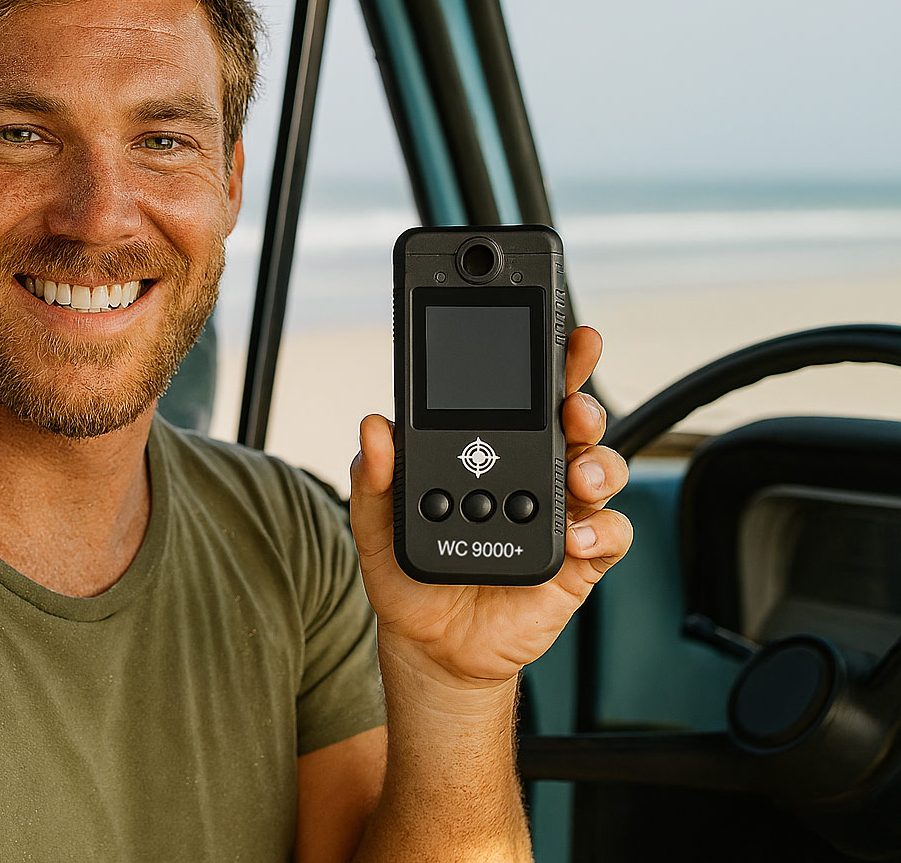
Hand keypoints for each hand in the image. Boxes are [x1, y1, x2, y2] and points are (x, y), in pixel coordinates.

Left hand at [348, 326, 631, 691]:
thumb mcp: (376, 524)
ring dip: (598, 464)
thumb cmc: (407, 576)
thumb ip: (376, 477)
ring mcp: (557, 516)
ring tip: (577, 473)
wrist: (429, 646)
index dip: (551, 365)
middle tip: (573, 404)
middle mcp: (532, 476)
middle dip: (583, 402)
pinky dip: (600, 531)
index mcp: (489, 453)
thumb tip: (374, 428)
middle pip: (574, 425)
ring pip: (602, 471)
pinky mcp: (577, 562)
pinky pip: (609, 536)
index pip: (522, 398)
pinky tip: (574, 536)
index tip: (566, 338)